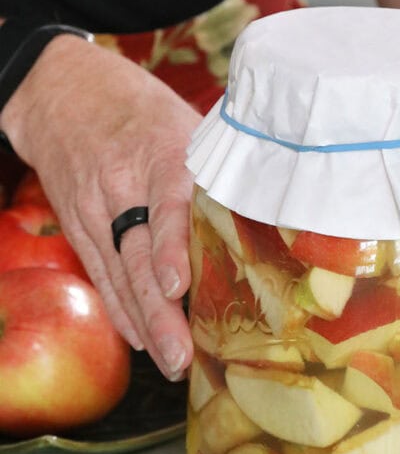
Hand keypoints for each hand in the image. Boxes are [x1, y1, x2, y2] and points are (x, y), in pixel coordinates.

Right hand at [1, 35, 200, 379]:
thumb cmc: (145, 111)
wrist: (65, 91)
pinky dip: (118, 307)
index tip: (177, 286)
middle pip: (137, 254)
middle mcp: (122, 184)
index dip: (171, 248)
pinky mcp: (76, 222)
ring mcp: (93, 206)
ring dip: (142, 322)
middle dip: (159, 310)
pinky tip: (138, 338)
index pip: (167, 205)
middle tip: (181, 355)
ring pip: (116, 272)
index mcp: (161, 153)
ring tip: (169, 362)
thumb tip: (281, 211)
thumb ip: (221, 169)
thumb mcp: (189, 122)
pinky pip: (99, 271)